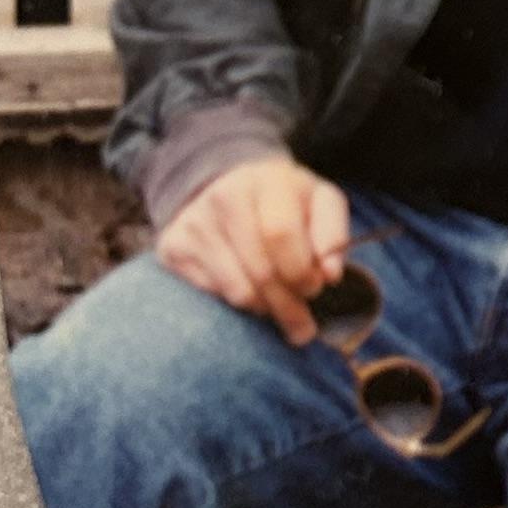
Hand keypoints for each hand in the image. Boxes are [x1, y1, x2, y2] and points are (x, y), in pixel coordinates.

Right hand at [154, 152, 355, 339]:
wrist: (228, 184)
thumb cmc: (285, 201)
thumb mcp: (319, 202)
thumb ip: (333, 233)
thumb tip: (331, 274)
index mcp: (267, 180)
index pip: (280, 234)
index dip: (301, 271)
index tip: (316, 288)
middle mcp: (224, 197)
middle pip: (261, 270)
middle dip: (289, 306)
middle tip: (304, 326)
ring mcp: (194, 223)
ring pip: (238, 291)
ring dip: (266, 310)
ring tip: (280, 310)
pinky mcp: (173, 247)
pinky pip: (213, 295)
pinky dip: (238, 304)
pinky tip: (252, 294)